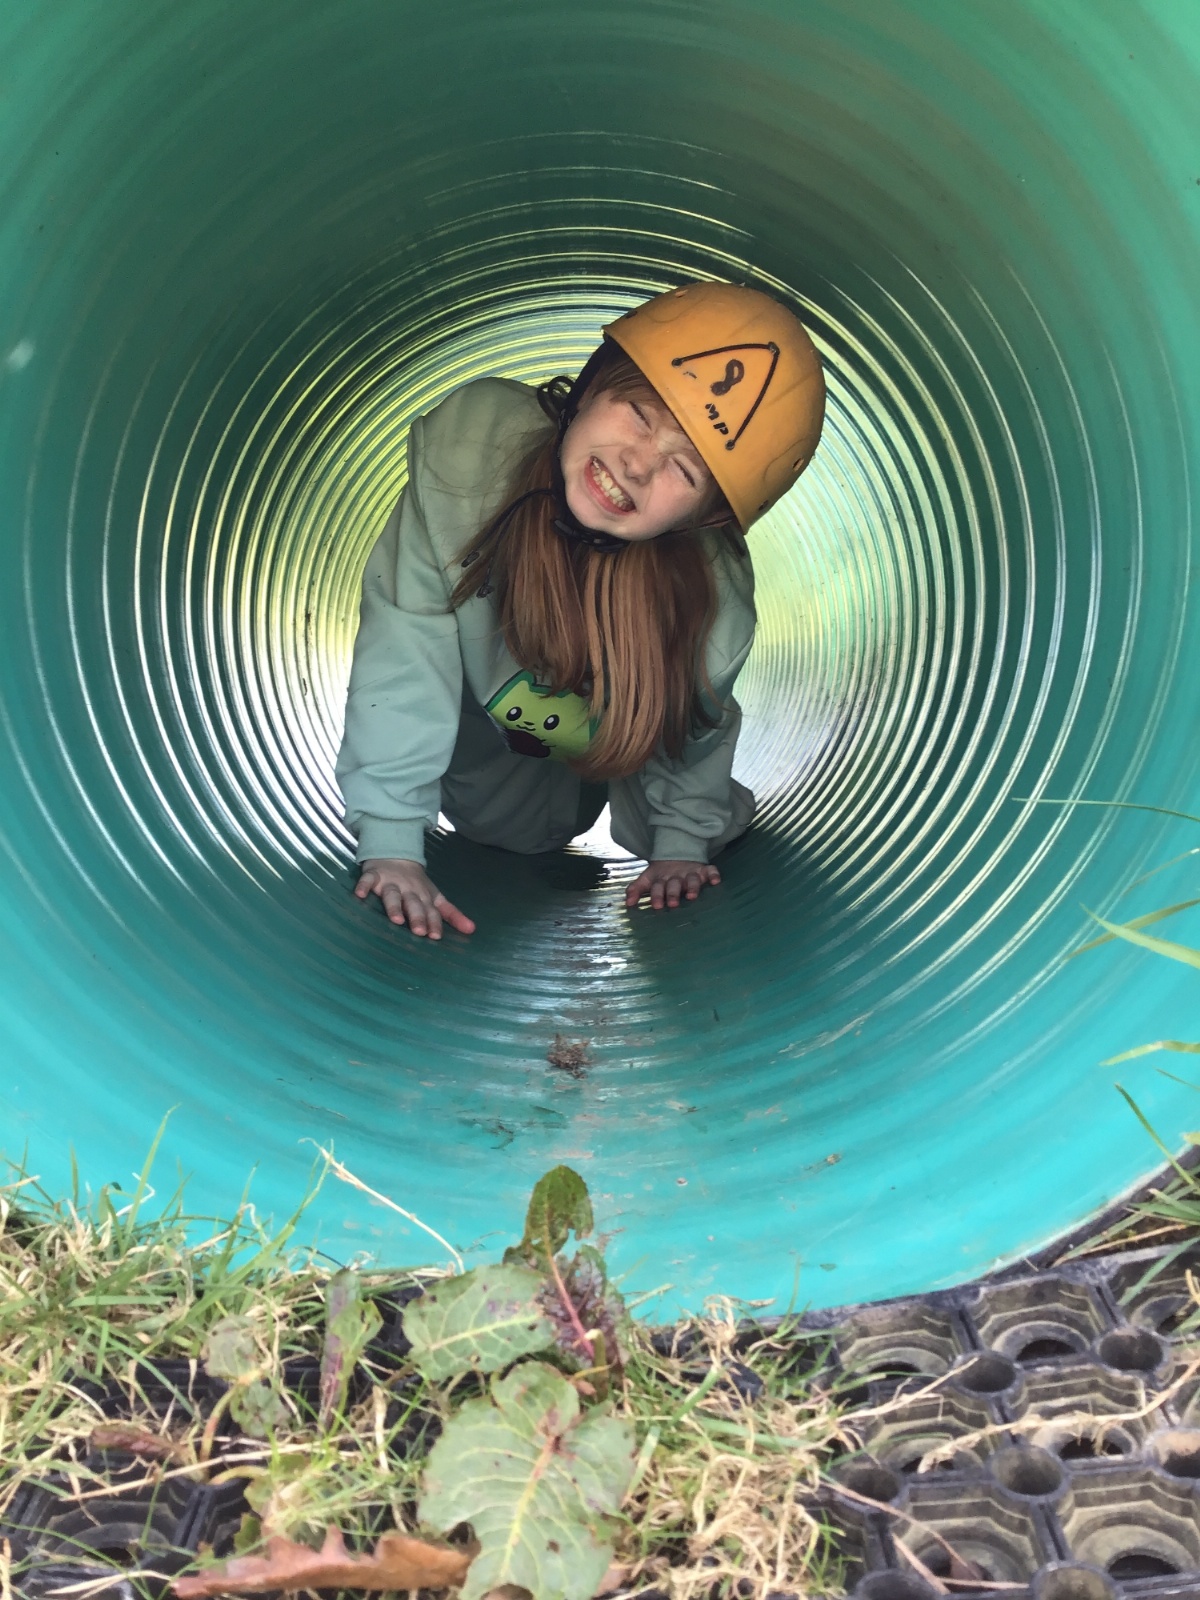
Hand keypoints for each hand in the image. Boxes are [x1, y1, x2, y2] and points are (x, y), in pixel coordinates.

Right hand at [354, 858, 475, 938]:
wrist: (396, 853)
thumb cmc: (416, 884)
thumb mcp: (436, 897)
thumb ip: (452, 914)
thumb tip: (472, 930)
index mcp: (424, 896)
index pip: (432, 911)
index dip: (434, 923)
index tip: (436, 937)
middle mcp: (408, 890)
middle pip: (414, 904)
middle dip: (418, 917)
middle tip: (420, 932)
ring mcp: (390, 882)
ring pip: (392, 895)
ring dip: (394, 906)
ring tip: (396, 920)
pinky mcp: (374, 875)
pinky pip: (367, 880)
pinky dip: (363, 886)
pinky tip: (359, 895)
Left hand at [625, 860, 720, 911]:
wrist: (677, 853)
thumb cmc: (661, 874)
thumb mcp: (647, 879)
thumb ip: (636, 889)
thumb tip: (627, 904)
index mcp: (661, 879)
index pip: (657, 886)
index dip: (657, 895)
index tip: (656, 905)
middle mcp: (676, 877)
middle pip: (674, 884)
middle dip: (673, 893)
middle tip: (673, 904)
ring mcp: (690, 873)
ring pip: (692, 879)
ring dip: (692, 887)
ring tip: (692, 896)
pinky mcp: (703, 870)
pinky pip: (710, 871)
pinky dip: (713, 875)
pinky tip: (716, 881)